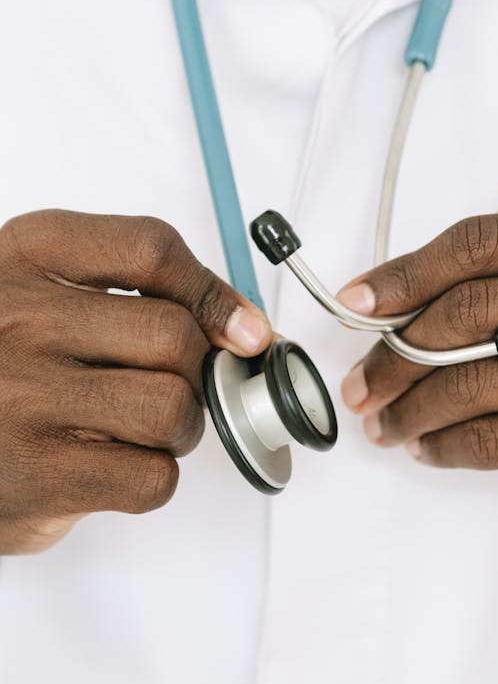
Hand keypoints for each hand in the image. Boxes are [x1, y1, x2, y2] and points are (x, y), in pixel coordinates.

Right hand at [0, 210, 270, 553]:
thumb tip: (245, 327)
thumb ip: (131, 287)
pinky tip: (115, 464)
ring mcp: (22, 397)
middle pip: (174, 334)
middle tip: (176, 384)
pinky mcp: (33, 475)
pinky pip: (150, 476)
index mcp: (26, 254)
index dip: (212, 290)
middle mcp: (19, 317)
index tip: (240, 325)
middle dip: (198, 369)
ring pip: (170, 406)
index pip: (150, 249)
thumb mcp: (42, 286)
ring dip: (180, 426)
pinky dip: (153, 476)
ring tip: (142, 426)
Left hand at [339, 198, 497, 535]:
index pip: (481, 241)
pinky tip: (430, 446)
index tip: (363, 299)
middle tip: (364, 375)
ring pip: (469, 380)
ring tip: (386, 418)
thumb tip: (404, 300)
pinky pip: (493, 438)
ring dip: (408, 406)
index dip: (407, 271)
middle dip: (394, 349)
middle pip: (466, 309)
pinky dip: (445, 446)